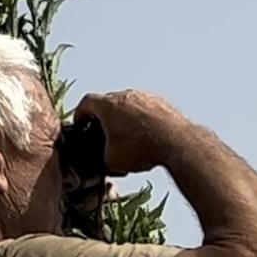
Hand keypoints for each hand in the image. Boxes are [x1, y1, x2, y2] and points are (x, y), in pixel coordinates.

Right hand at [75, 90, 191, 176]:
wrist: (176, 143)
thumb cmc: (142, 148)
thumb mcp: (111, 161)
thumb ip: (102, 156)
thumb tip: (106, 158)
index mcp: (108, 105)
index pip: (86, 102)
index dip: (80, 114)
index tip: (80, 123)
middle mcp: (126, 95)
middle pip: (108, 102)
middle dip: (103, 117)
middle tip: (103, 133)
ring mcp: (146, 97)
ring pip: (129, 105)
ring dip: (125, 118)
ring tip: (127, 138)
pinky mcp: (163, 103)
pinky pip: (146, 110)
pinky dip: (142, 120)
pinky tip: (146, 137)